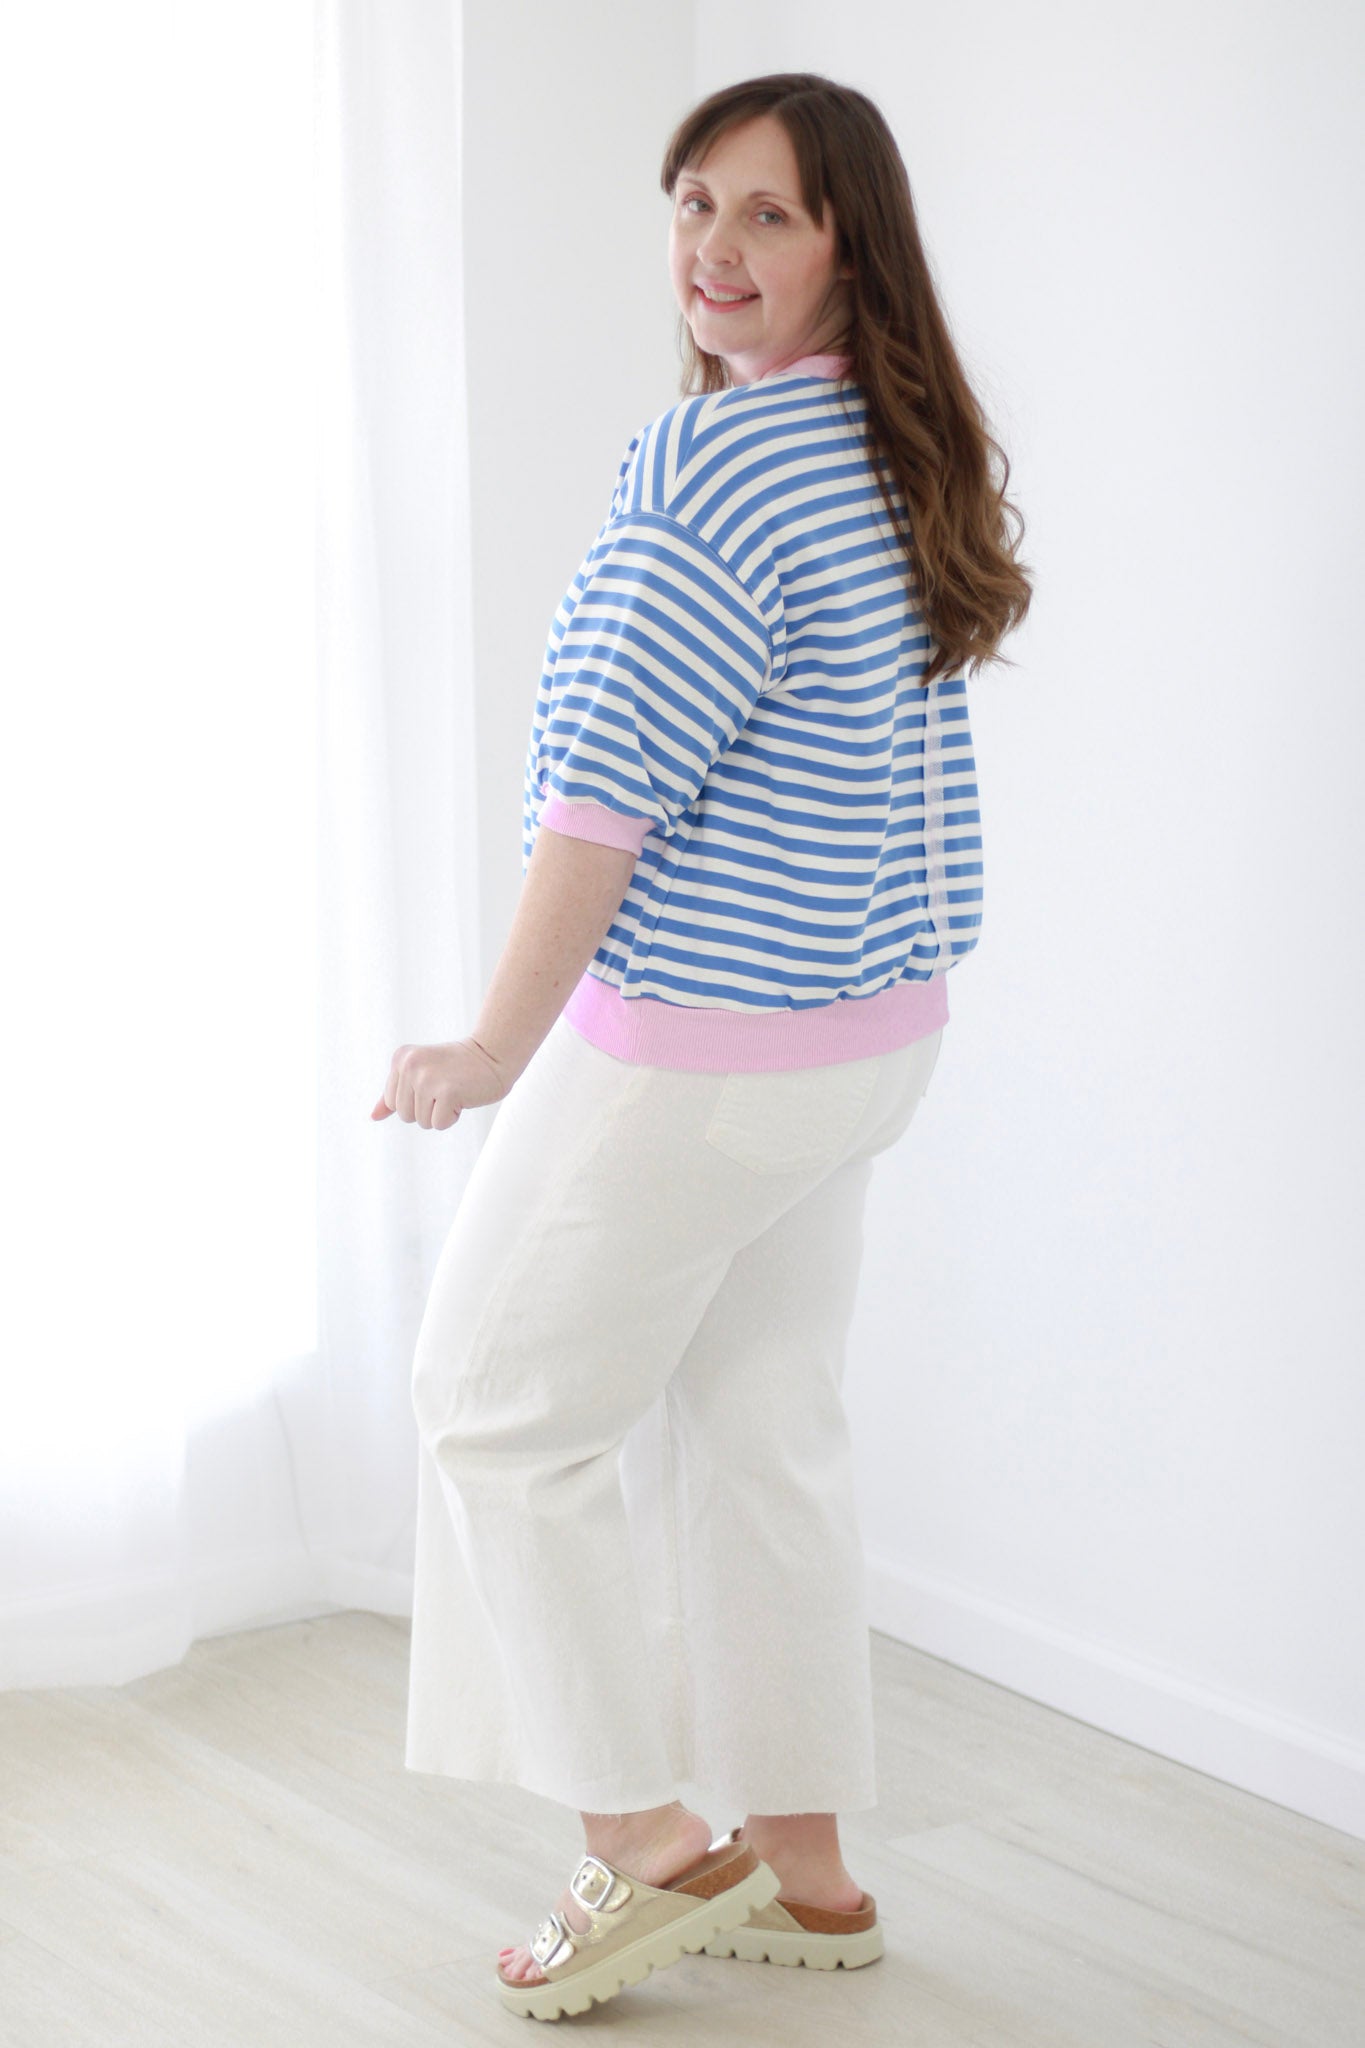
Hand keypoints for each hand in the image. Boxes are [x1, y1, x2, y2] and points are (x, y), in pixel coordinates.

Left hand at [371, 1037, 510, 1129]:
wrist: (494, 1055)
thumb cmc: (457, 1067)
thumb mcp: (421, 1074)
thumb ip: (395, 1094)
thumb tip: (373, 1116)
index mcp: (400, 1058)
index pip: (392, 1102)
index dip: (415, 1100)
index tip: (434, 1080)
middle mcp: (410, 1065)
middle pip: (404, 1115)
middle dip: (427, 1109)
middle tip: (446, 1087)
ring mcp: (427, 1078)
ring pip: (421, 1122)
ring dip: (440, 1113)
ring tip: (454, 1091)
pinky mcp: (447, 1092)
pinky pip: (438, 1124)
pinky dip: (452, 1117)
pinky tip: (462, 1098)